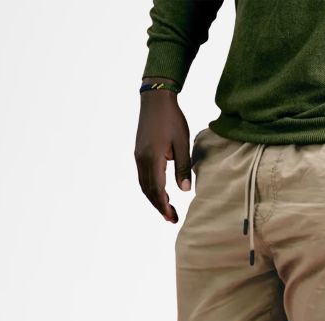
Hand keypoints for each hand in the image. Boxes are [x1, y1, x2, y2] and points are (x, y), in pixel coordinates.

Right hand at [134, 78, 191, 222]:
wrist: (155, 99)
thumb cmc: (172, 118)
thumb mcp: (182, 143)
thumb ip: (183, 167)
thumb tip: (185, 190)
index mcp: (153, 158)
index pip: (157, 190)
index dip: (164, 206)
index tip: (173, 218)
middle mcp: (142, 159)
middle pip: (149, 191)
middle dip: (160, 207)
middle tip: (172, 219)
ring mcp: (138, 156)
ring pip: (144, 184)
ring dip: (155, 199)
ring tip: (167, 209)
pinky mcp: (139, 152)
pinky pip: (143, 176)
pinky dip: (151, 188)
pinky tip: (160, 193)